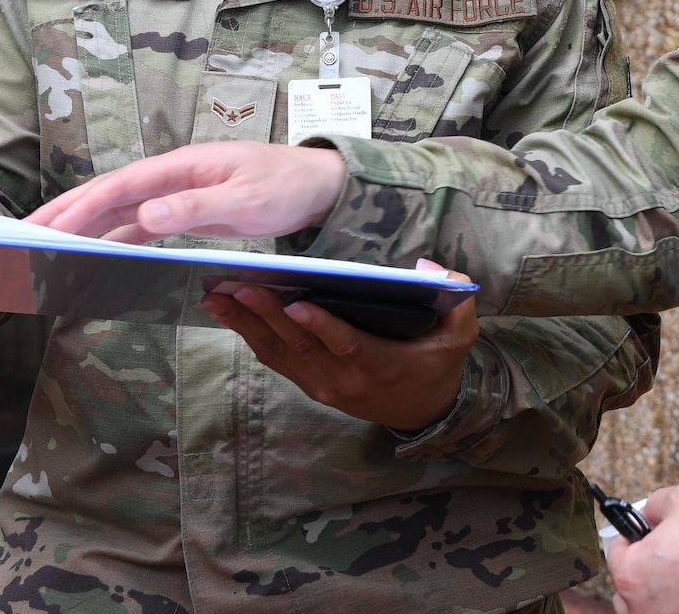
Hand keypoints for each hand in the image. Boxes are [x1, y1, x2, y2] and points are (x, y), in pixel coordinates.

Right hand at [26, 142, 346, 241]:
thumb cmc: (288, 186)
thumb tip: (146, 215)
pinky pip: (140, 224)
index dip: (80, 207)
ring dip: (84, 228)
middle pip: (108, 194)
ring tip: (46, 249)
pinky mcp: (186, 209)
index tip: (48, 229)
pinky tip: (95, 256)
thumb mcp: (247, 201)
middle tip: (24, 239)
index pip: (119, 186)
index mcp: (182, 165)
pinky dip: (114, 238)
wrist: (320, 186)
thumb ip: (197, 207)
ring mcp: (177, 192)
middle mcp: (173, 175)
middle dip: (66, 214)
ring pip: (119, 209)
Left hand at [199, 259, 477, 430]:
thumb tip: (429, 265)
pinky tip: (228, 313)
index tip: (296, 302)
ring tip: (218, 296)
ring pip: (280, 353)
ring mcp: (325, 385)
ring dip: (247, 324)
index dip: (321, 326)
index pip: (346, 344)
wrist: (424, 412)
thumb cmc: (438, 364)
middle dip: (268, 315)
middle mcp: (346, 379)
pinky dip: (250, 336)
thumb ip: (457, 299)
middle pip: (302, 346)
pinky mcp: (311, 385)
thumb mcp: (460, 335)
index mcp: (382, 364)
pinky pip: (277, 360)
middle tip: (240, 286)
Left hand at [605, 482, 678, 613]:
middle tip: (666, 557)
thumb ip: (655, 505)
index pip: (616, 555)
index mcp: (631, 574)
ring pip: (650, 611)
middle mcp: (644, 608)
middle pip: (628, 591)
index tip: (644, 534)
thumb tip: (650, 513)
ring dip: (659, 597)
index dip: (632, 538)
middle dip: (642, 572)